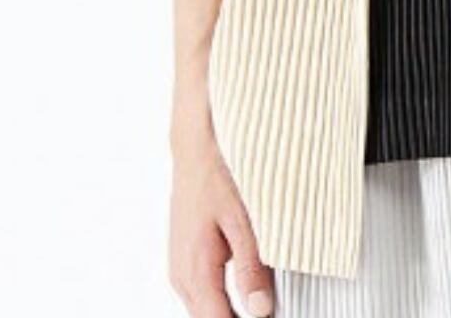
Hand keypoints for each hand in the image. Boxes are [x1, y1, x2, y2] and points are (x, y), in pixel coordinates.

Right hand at [169, 122, 274, 317]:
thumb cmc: (219, 177)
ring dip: (229, 314)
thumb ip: (252, 268)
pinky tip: (243, 294)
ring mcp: (181, 270)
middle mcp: (183, 278)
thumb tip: (260, 311)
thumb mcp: (243, 221)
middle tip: (270, 312)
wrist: (197, 149)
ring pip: (205, 311)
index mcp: (196, 272)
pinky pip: (202, 294)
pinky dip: (221, 301)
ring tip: (262, 308)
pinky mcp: (185, 260)